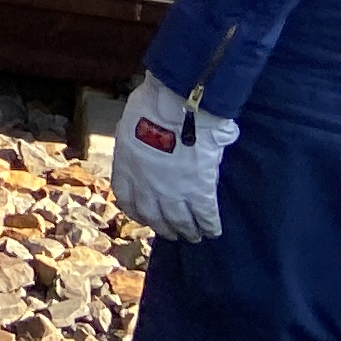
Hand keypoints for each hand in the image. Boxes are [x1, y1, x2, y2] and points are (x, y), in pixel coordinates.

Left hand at [108, 71, 234, 242]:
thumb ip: (137, 143)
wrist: (175, 107)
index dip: (136, 211)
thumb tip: (147, 145)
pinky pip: (205, 215)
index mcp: (126, 167)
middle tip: (173, 233)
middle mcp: (146, 185)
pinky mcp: (198, 191)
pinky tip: (213, 230)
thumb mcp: (131, 125)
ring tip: (194, 236)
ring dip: (187, 231)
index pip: (126, 199)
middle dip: (164, 227)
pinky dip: (210, 225)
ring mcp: (172, 191)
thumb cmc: (151, 105)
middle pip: (153, 216)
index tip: (144, 216)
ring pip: (179, 221)